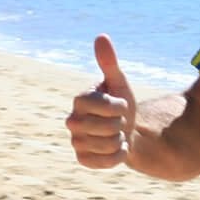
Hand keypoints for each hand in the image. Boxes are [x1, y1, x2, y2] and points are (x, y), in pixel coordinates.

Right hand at [67, 34, 135, 169]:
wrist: (126, 131)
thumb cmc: (120, 104)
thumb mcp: (119, 83)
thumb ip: (109, 63)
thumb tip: (101, 37)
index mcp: (80, 100)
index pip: (102, 105)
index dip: (118, 107)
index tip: (121, 105)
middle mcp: (73, 121)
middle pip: (105, 127)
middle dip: (119, 125)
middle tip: (118, 122)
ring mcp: (76, 142)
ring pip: (107, 145)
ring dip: (120, 140)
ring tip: (117, 135)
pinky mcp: (83, 159)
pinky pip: (105, 162)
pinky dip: (117, 156)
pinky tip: (116, 149)